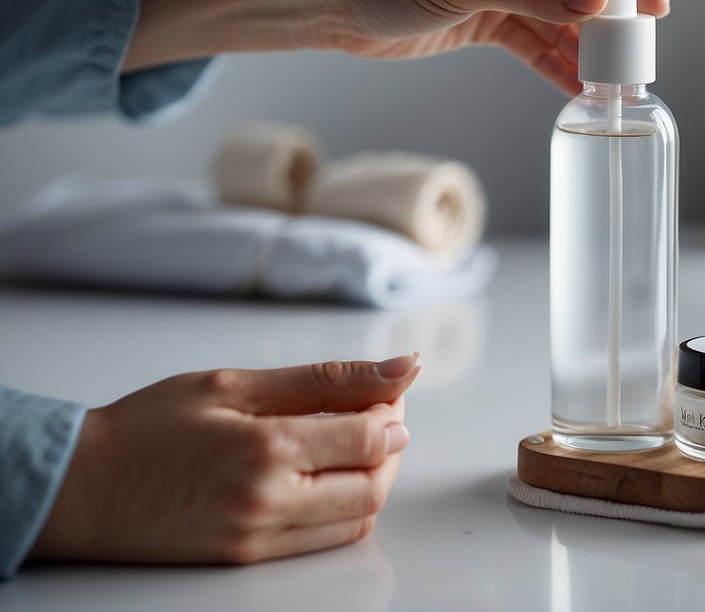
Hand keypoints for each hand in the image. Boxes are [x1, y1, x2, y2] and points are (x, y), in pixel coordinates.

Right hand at [30, 354, 421, 565]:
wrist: (79, 488)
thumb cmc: (149, 427)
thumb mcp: (235, 385)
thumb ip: (326, 379)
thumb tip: (402, 368)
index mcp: (268, 448)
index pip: (372, 436)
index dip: (393, 408)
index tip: (388, 388)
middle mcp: (270, 501)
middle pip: (375, 482)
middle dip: (391, 445)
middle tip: (377, 413)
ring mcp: (261, 537)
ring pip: (359, 516)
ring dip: (372, 477)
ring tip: (351, 442)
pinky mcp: (249, 558)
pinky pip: (326, 540)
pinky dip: (345, 507)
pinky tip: (326, 475)